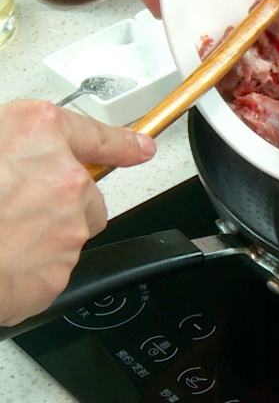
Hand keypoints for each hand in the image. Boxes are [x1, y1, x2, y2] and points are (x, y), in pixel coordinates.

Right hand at [0, 101, 155, 325]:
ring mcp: (68, 227)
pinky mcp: (60, 271)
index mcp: (37, 134)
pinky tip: (1, 262)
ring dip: (42, 235)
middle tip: (12, 209)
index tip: (140, 148)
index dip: (119, 141)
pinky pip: (51, 267)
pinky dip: (30, 268)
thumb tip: (15, 156)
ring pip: (69, 232)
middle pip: (83, 193)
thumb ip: (9, 147)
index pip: (92, 132)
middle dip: (59, 202)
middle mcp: (64, 177)